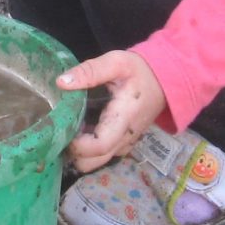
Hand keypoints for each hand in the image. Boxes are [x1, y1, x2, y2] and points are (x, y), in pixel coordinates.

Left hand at [55, 51, 167, 173]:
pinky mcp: (124, 142)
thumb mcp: (117, 62)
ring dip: (80, 154)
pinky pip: (105, 155)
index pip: (100, 146)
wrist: (164, 80)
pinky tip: (80, 131)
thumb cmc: (140, 71)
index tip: (62, 130)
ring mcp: (125, 142)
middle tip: (59, 133)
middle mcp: (125, 136)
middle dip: (73, 154)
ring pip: (98, 161)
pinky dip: (89, 150)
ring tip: (67, 131)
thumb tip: (61, 82)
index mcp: (123, 118)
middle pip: (94, 162)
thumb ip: (90, 71)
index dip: (77, 145)